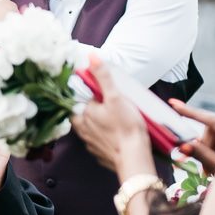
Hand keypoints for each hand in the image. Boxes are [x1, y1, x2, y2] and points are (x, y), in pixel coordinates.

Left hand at [70, 63, 152, 177]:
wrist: (134, 158)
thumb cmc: (125, 126)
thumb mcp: (115, 97)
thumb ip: (103, 77)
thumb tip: (91, 57)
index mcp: (82, 114)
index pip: (81, 99)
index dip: (93, 95)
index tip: (105, 95)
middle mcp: (82, 130)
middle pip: (84, 114)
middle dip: (95, 109)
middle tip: (112, 107)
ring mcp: (89, 144)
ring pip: (90, 129)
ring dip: (99, 124)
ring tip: (115, 120)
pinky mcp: (99, 154)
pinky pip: (99, 142)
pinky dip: (105, 138)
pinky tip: (116, 135)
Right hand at [169, 99, 214, 172]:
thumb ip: (202, 155)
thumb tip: (184, 145)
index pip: (208, 119)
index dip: (189, 111)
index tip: (172, 103)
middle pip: (207, 132)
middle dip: (202, 148)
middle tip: (205, 170)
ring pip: (209, 140)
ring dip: (207, 155)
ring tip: (214, 171)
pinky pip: (214, 144)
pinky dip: (212, 156)